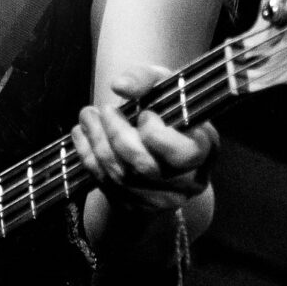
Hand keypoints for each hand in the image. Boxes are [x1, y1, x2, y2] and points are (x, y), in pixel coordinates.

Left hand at [72, 63, 218, 213]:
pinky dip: (88, 156)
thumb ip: (146, 79)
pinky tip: (81, 133)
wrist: (158, 145)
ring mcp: (162, 199)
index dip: (158, 136)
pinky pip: (106, 184)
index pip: (185, 154)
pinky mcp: (136, 207)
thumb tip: (120, 86)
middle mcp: (188, 181)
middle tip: (105, 109)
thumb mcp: (164, 86)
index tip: (144, 114)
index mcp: (205, 149)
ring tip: (88, 115)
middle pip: (146, 167)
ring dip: (97, 142)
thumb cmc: (166, 110)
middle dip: (117, 134)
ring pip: (122, 177)